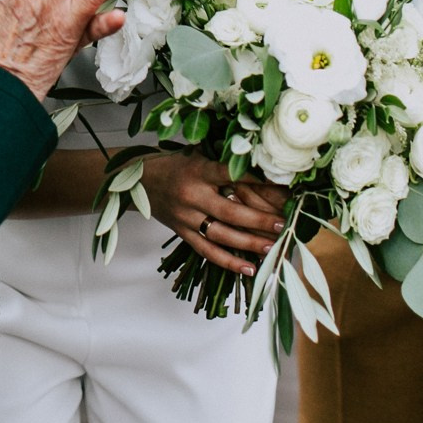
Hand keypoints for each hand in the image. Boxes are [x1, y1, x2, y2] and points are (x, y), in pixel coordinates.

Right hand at [139, 153, 286, 275]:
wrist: (139, 180)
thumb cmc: (176, 164)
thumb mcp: (199, 154)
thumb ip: (225, 160)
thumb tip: (264, 164)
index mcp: (199, 171)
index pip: (232, 175)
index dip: (258, 180)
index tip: (282, 185)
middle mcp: (193, 195)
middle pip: (230, 212)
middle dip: (259, 220)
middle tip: (283, 225)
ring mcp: (187, 218)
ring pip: (221, 235)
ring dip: (249, 243)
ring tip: (273, 247)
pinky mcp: (183, 234)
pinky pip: (208, 251)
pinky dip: (229, 262)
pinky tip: (250, 268)